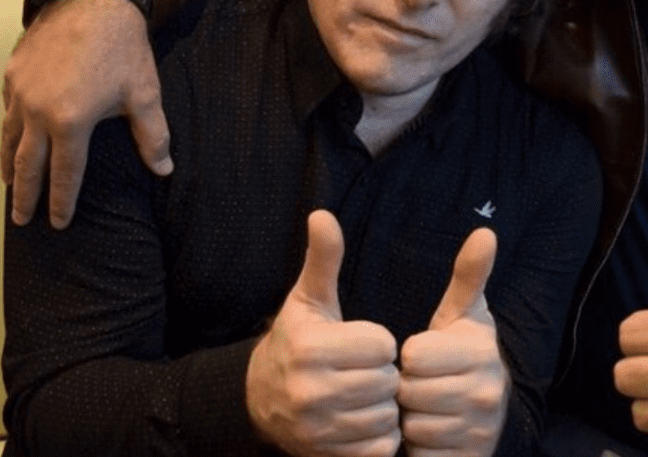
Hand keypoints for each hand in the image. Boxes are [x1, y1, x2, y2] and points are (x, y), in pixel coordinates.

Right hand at [0, 0, 171, 227]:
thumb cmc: (124, 49)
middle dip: (24, 196)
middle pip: (27, 165)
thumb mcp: (144, 95)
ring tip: (9, 185)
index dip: (62, 202)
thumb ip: (153, 137)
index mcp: (70, 123)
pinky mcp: (12, 72)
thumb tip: (164, 171)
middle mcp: (37, 111)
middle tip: (21, 220)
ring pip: (9, 138)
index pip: (64, 174)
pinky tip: (11, 138)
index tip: (58, 224)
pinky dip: (8, 130)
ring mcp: (20, 91)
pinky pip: (7, 110)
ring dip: (9, 165)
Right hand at [247, 210, 400, 456]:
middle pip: (386, 382)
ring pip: (385, 417)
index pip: (382, 345)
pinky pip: (378, 449)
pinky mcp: (324, 455)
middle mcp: (309, 390)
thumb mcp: (307, 299)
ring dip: (384, 407)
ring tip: (365, 394)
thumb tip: (323, 215)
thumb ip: (322, 260)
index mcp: (310, 348)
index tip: (365, 343)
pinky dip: (379, 437)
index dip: (380, 342)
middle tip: (367, 370)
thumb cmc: (297, 340)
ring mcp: (316, 428)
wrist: (261, 398)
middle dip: (384, 375)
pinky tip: (363, 419)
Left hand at [398, 227, 507, 456]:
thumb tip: (485, 232)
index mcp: (481, 351)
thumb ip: (469, 276)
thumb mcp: (465, 314)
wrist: (488, 410)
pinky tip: (431, 433)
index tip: (421, 356)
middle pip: (410, 393)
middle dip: (407, 389)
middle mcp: (488, 392)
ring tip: (425, 407)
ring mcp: (480, 430)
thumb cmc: (463, 354)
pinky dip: (418, 449)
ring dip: (410, 420)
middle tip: (421, 384)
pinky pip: (421, 456)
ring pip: (413, 427)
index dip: (409, 357)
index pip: (413, 356)